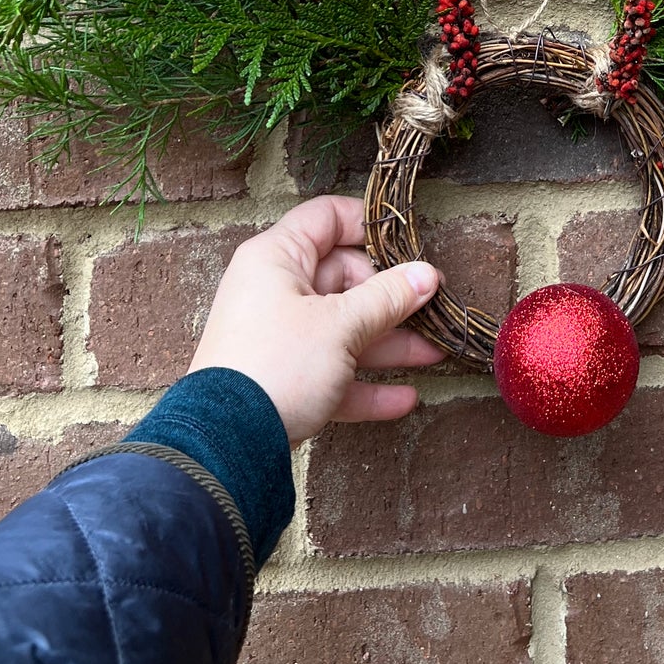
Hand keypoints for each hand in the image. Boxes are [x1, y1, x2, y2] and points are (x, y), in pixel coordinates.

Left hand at [189, 195, 444, 443]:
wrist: (227, 445)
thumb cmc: (276, 365)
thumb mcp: (340, 325)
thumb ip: (387, 298)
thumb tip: (426, 274)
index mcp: (277, 259)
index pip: (326, 218)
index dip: (369, 225)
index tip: (410, 244)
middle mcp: (276, 292)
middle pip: (344, 278)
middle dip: (392, 297)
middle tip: (432, 307)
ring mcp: (280, 339)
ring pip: (344, 330)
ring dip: (390, 343)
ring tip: (436, 352)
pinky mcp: (286, 382)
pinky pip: (334, 375)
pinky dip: (367, 385)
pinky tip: (405, 398)